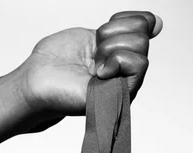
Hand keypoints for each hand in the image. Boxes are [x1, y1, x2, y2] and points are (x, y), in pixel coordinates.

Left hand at [19, 11, 162, 120]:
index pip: (144, 25)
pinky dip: (116, 61)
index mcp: (117, 52)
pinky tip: (99, 73)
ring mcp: (125, 82)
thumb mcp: (90, 35)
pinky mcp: (122, 93)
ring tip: (94, 64)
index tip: (103, 29)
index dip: (128, 19)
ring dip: (110, 48)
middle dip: (113, 34)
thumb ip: (120, 30)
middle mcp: (125, 68)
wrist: (36, 82)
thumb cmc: (54, 62)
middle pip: (142, 35)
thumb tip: (156, 23)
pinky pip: (138, 65)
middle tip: (93, 51)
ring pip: (141, 48)